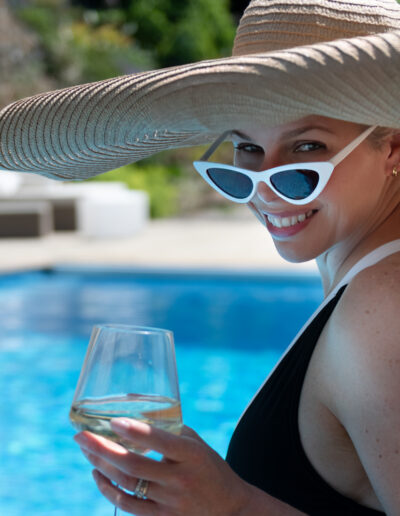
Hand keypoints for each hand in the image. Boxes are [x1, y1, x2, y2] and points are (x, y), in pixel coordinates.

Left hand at [74, 418, 251, 515]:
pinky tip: (97, 474)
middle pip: (133, 465)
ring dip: (101, 467)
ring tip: (86, 451)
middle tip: (81, 436)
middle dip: (102, 449)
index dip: (136, 431)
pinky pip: (128, 505)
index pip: (160, 441)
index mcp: (192, 455)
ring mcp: (170, 502)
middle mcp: (180, 479)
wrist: (229, 508)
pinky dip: (108, 490)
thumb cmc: (209, 466)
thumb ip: (169, 429)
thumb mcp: (195, 442)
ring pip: (127, 485)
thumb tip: (134, 408)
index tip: (113, 420)